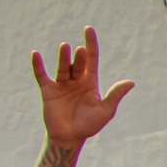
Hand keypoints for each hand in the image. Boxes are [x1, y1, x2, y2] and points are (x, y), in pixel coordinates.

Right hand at [31, 27, 134, 146]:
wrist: (70, 137)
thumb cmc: (90, 124)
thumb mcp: (106, 110)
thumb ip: (115, 95)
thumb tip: (131, 82)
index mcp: (90, 82)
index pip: (91, 58)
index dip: (91, 44)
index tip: (89, 29)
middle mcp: (76, 80)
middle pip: (78, 64)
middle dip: (79, 57)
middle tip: (79, 50)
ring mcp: (62, 84)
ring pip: (63, 67)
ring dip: (63, 58)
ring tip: (65, 46)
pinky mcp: (48, 91)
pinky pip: (42, 76)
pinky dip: (38, 65)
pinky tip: (35, 54)